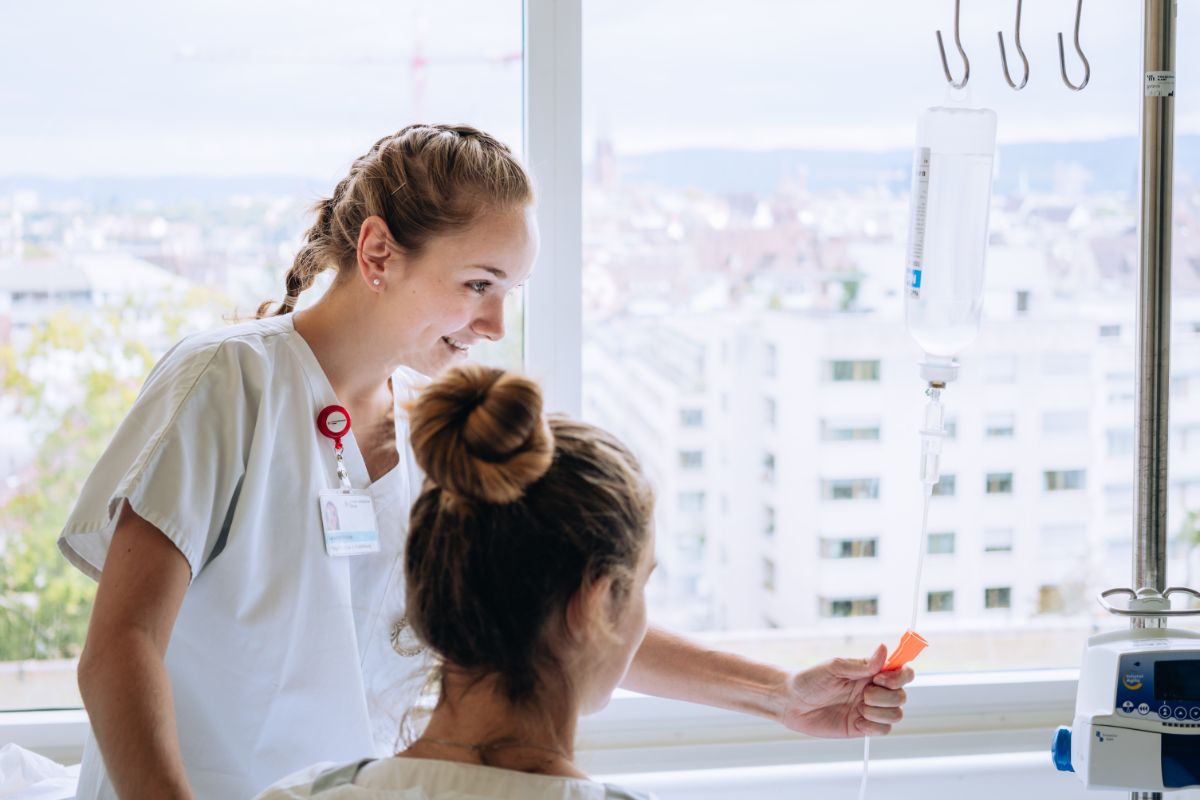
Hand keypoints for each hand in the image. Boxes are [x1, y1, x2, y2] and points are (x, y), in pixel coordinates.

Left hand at [777, 644, 913, 737]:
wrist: (791, 702)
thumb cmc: (809, 680)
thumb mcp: (834, 667)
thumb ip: (861, 664)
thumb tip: (884, 649)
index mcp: (869, 672)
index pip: (901, 672)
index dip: (901, 676)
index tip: (882, 678)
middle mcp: (873, 690)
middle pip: (902, 696)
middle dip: (887, 696)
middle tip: (864, 693)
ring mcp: (869, 710)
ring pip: (896, 714)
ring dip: (881, 712)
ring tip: (860, 708)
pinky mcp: (862, 727)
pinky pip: (884, 730)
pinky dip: (874, 727)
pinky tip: (857, 722)